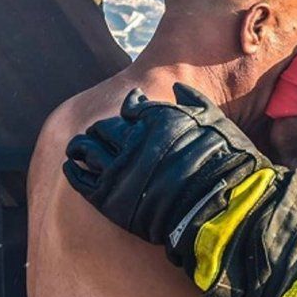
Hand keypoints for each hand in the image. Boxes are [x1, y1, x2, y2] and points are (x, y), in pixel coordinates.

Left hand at [63, 83, 271, 245]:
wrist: (221, 208)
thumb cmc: (224, 164)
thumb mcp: (215, 122)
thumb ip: (193, 100)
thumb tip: (176, 87)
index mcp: (156, 119)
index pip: (131, 107)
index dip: (131, 109)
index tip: (130, 112)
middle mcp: (133, 139)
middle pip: (104, 128)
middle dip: (102, 129)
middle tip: (100, 134)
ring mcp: (119, 169)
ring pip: (87, 149)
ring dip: (82, 146)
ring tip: (79, 148)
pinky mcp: (109, 198)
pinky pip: (80, 180)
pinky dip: (74, 171)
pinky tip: (72, 167)